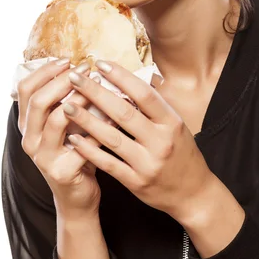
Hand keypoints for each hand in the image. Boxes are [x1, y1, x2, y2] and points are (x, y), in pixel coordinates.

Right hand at [17, 58, 105, 219]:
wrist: (78, 198)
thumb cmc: (75, 153)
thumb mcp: (64, 125)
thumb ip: (64, 100)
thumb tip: (82, 67)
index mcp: (27, 124)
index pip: (25, 88)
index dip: (44, 71)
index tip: (67, 60)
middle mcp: (29, 139)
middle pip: (38, 101)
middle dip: (62, 81)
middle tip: (84, 69)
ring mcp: (43, 157)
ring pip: (57, 119)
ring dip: (79, 99)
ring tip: (98, 86)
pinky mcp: (62, 171)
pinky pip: (82, 143)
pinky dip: (100, 126)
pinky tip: (115, 114)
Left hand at [62, 61, 212, 220]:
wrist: (193, 194)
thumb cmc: (181, 153)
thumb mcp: (176, 125)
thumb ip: (154, 106)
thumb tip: (127, 79)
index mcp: (172, 122)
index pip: (144, 93)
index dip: (121, 76)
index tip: (100, 63)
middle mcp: (160, 141)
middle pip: (123, 112)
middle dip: (96, 93)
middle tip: (74, 78)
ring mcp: (148, 163)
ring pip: (111, 138)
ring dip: (86, 120)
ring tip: (66, 105)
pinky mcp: (136, 182)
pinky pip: (108, 163)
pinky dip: (89, 150)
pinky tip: (73, 138)